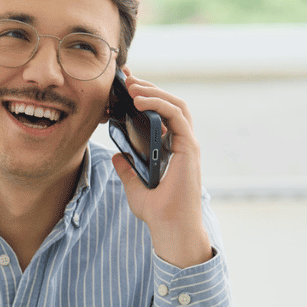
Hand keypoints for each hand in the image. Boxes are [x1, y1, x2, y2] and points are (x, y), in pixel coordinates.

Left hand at [109, 67, 211, 267]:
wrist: (171, 228)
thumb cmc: (158, 212)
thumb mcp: (135, 187)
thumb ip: (127, 170)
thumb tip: (117, 155)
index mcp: (172, 149)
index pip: (162, 114)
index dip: (146, 97)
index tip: (126, 85)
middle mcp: (182, 143)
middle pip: (170, 104)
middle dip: (148, 87)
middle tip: (126, 78)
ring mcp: (187, 144)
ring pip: (176, 105)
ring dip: (154, 91)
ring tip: (131, 85)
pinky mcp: (189, 147)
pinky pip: (176, 116)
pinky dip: (159, 104)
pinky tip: (140, 100)